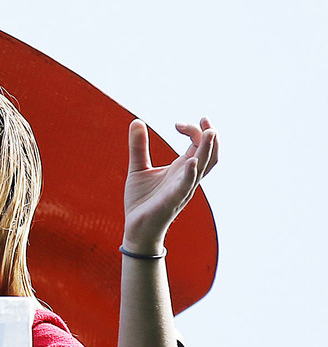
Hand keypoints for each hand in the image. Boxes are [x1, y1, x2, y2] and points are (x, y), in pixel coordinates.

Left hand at [122, 117, 218, 253]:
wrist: (135, 228)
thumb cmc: (142, 200)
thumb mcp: (138, 168)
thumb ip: (139, 146)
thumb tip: (136, 120)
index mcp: (182, 168)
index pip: (199, 144)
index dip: (194, 130)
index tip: (177, 124)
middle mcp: (187, 177)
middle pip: (210, 154)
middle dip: (211, 135)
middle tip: (204, 119)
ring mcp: (182, 189)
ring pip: (203, 167)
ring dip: (207, 149)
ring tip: (210, 132)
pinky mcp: (172, 201)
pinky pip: (186, 186)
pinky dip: (190, 173)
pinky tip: (190, 161)